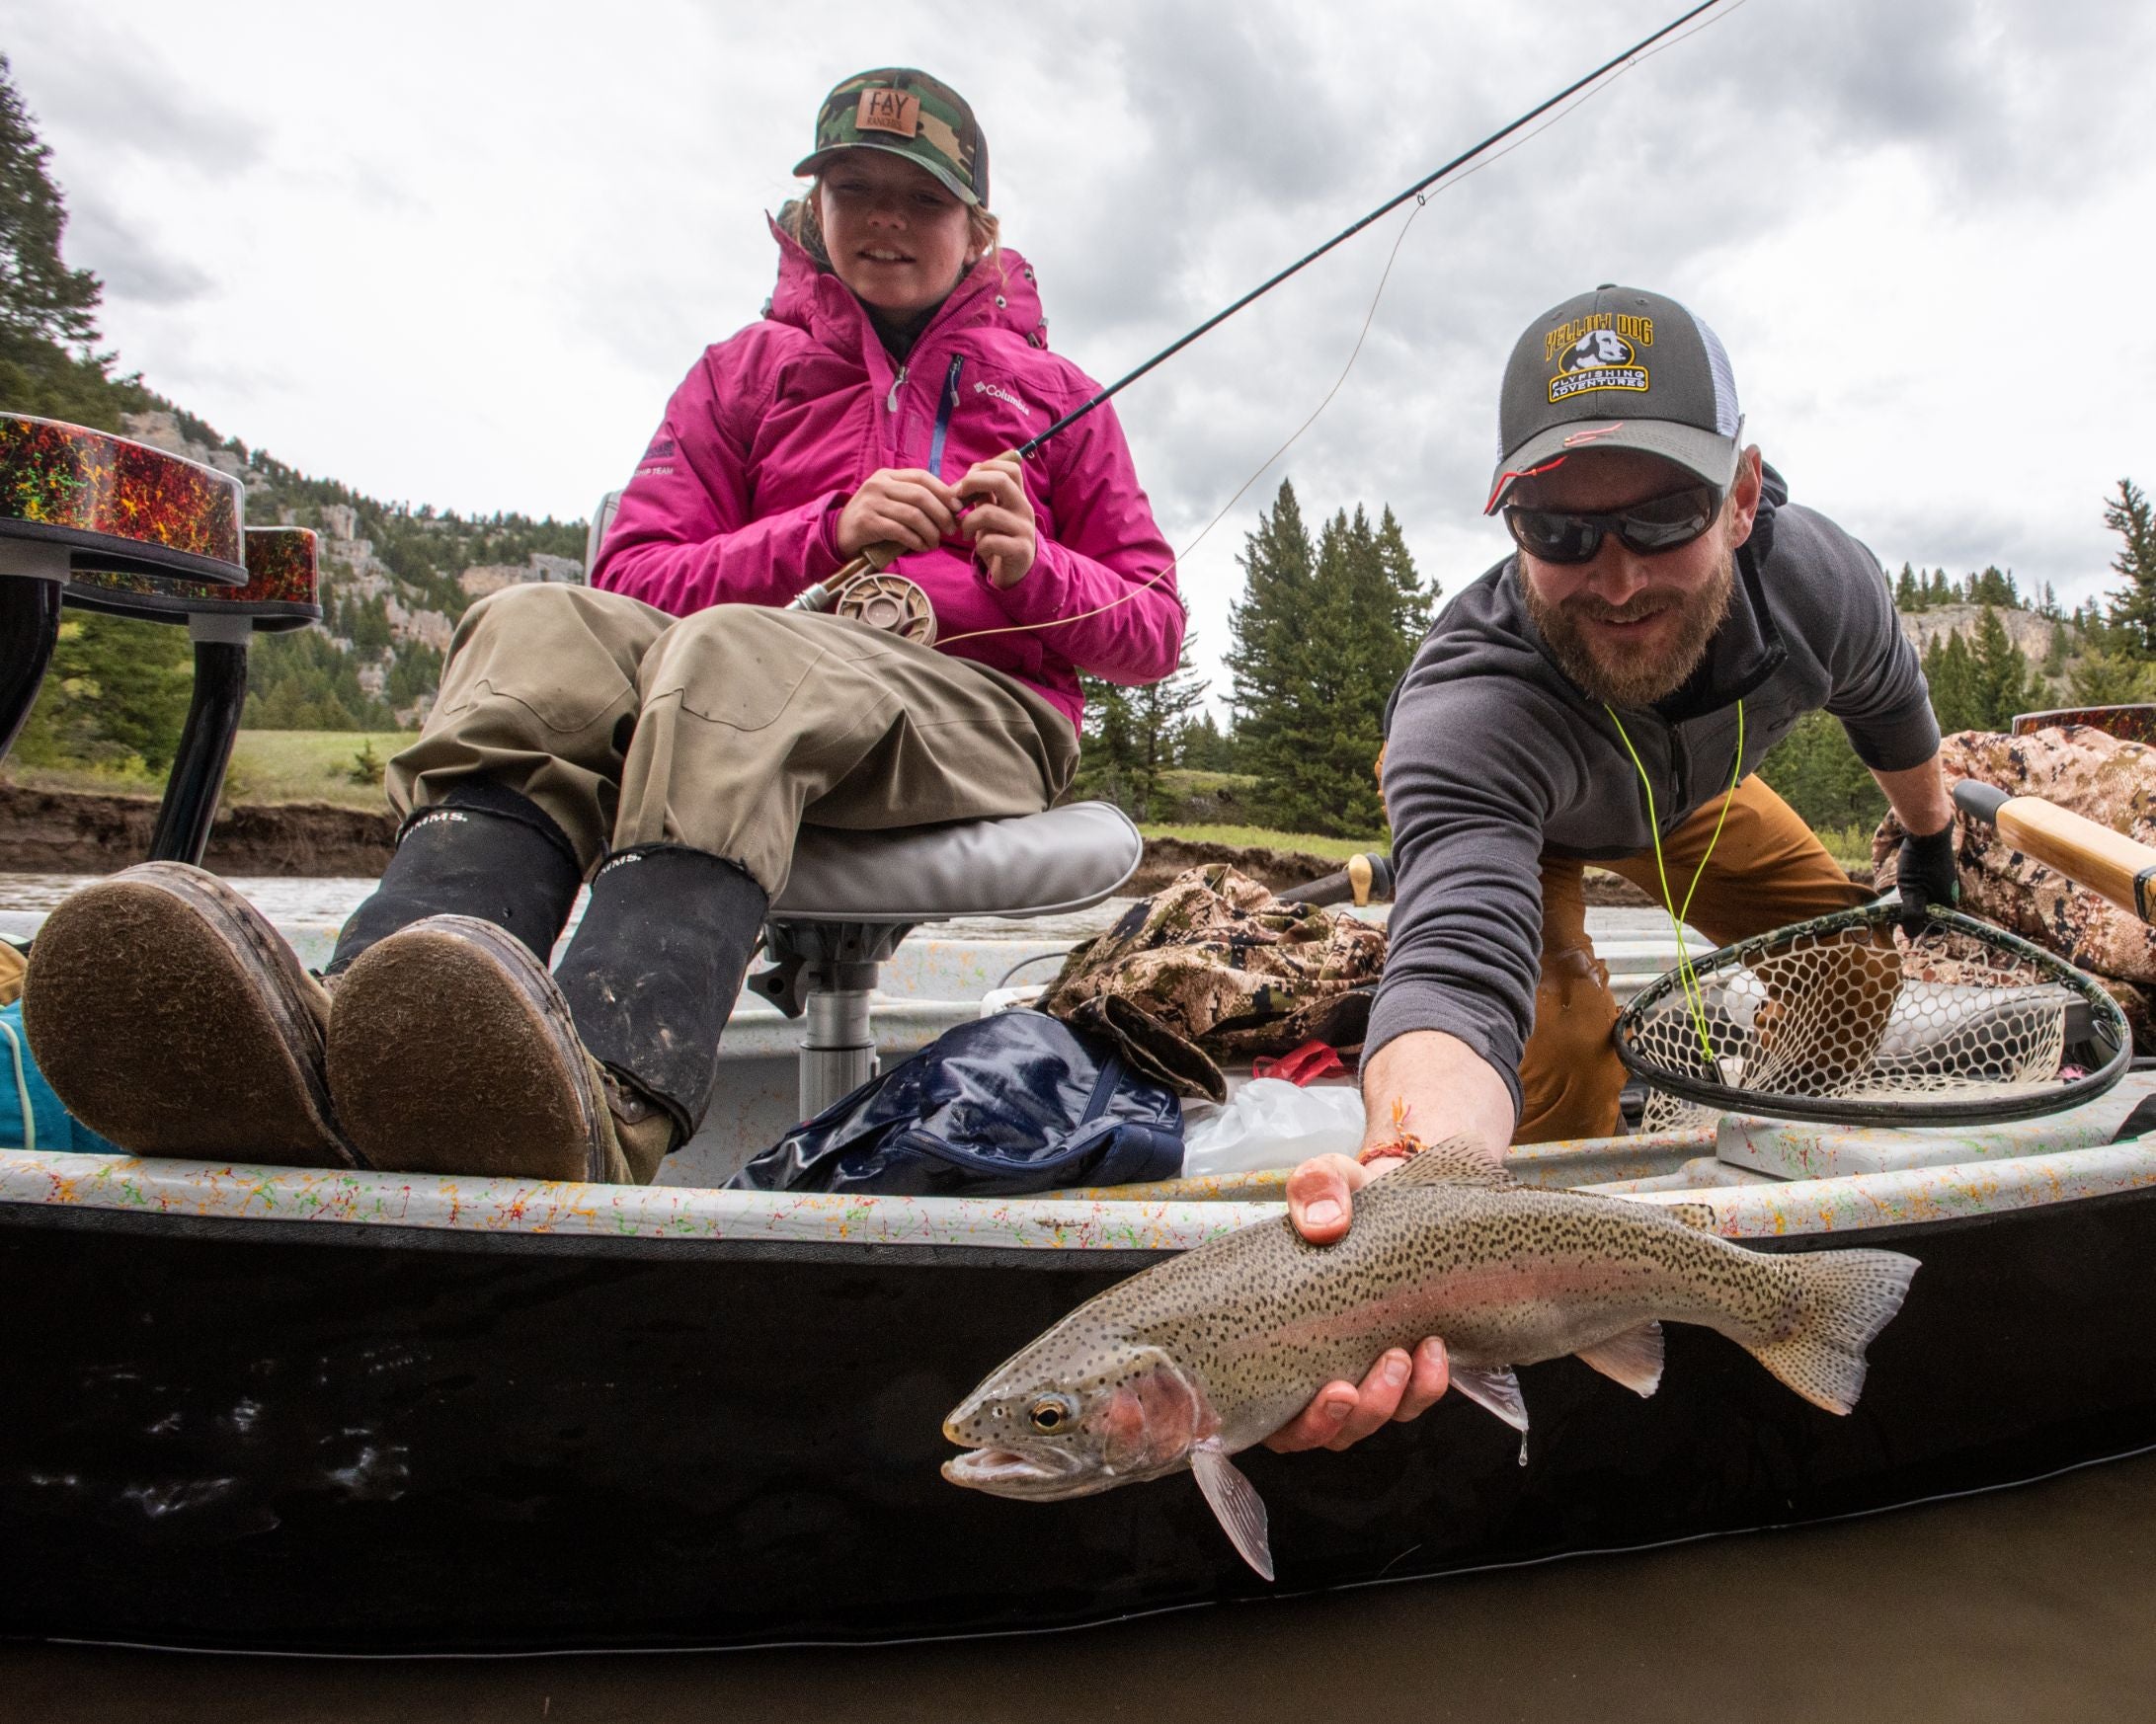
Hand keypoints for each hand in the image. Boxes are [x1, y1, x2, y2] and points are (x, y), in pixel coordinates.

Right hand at [837, 468, 960, 556]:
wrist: (840, 534)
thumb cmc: (874, 520)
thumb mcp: (892, 502)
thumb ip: (915, 500)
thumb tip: (954, 505)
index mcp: (887, 475)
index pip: (922, 477)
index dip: (943, 491)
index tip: (958, 507)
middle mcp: (878, 484)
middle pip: (920, 496)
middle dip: (942, 514)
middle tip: (951, 530)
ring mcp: (871, 502)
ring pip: (912, 515)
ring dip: (930, 531)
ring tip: (935, 543)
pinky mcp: (867, 522)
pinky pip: (900, 531)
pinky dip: (916, 541)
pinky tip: (921, 547)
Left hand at [956, 452, 1036, 587]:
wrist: (1017, 572)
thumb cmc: (1000, 538)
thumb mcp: (992, 513)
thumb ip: (983, 494)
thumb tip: (971, 472)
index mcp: (1018, 497)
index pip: (1010, 468)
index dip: (986, 467)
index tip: (967, 481)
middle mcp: (1024, 509)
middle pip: (1001, 481)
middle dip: (972, 483)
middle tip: (957, 498)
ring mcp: (1024, 529)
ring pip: (988, 513)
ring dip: (968, 522)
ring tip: (965, 532)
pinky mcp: (1020, 550)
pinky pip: (990, 540)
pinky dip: (979, 546)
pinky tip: (981, 550)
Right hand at [1262, 1153, 1450, 1451]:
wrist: (1403, 1195)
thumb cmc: (1348, 1197)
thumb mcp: (1327, 1177)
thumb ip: (1317, 1188)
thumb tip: (1324, 1226)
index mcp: (1269, 1335)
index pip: (1253, 1407)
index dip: (1273, 1423)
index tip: (1308, 1396)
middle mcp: (1306, 1367)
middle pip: (1311, 1433)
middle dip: (1336, 1422)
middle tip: (1353, 1385)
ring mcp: (1354, 1375)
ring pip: (1361, 1427)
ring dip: (1383, 1405)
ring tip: (1402, 1355)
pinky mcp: (1400, 1373)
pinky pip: (1410, 1404)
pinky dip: (1425, 1388)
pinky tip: (1433, 1350)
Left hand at [1895, 822, 1959, 938]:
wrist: (1928, 834)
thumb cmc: (1920, 863)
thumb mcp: (1912, 891)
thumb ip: (1912, 914)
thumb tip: (1911, 936)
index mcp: (1948, 903)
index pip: (1936, 927)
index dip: (1920, 930)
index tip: (1902, 926)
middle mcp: (1949, 895)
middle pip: (1930, 915)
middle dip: (1913, 916)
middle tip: (1893, 914)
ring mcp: (1943, 884)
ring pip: (1926, 901)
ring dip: (1911, 904)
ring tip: (1894, 901)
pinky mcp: (1936, 874)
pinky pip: (1925, 890)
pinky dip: (1914, 892)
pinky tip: (1901, 888)